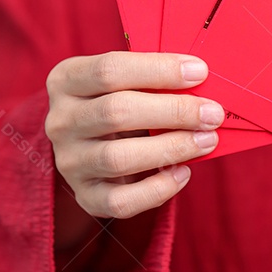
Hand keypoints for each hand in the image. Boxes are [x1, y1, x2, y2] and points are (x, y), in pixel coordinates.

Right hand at [44, 52, 223, 242]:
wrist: (94, 145)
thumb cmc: (122, 101)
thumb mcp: (127, 81)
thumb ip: (154, 79)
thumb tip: (203, 80)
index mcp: (66, 80)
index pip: (109, 69)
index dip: (159, 70)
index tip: (199, 72)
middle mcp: (60, 121)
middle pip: (115, 112)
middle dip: (173, 111)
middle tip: (212, 113)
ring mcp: (69, 162)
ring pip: (118, 158)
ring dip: (171, 148)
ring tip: (206, 141)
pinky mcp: (85, 196)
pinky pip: (121, 201)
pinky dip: (157, 189)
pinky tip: (183, 172)